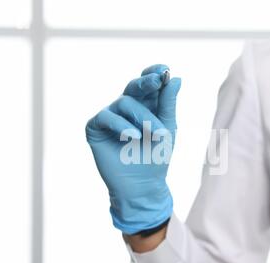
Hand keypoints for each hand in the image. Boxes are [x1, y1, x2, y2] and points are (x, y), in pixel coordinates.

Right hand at [86, 64, 180, 234]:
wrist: (142, 185)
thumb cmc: (157, 157)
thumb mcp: (167, 128)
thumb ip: (168, 104)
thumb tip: (174, 78)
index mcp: (145, 105)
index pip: (147, 83)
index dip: (153, 73)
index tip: (164, 70)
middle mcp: (126, 108)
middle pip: (134, 86)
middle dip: (146, 82)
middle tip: (158, 80)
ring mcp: (110, 117)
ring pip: (124, 102)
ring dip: (142, 116)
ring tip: (153, 133)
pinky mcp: (95, 128)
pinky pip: (106, 116)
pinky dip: (120, 125)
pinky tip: (133, 136)